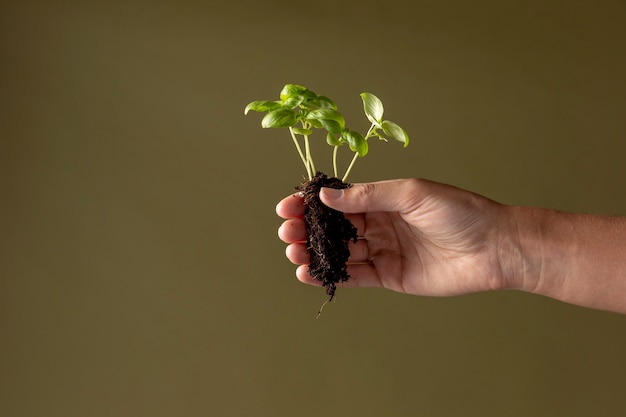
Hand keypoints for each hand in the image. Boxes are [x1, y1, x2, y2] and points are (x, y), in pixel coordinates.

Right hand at [276, 178, 518, 296]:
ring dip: (313, 252)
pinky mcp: (389, 276)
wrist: (494, 248)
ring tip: (293, 253)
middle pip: (333, 227)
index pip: (338, 201)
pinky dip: (331, 276)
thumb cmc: (459, 212)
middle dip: (306, 229)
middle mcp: (379, 224)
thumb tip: (326, 196)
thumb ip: (368, 196)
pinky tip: (309, 274)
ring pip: (339, 252)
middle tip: (286, 232)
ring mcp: (383, 251)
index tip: (287, 205)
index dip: (311, 203)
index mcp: (383, 199)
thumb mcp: (412, 193)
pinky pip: (354, 276)